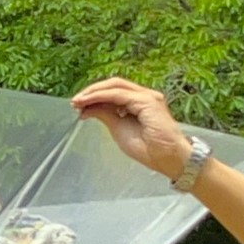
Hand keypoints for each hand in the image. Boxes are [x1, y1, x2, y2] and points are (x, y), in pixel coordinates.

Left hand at [72, 77, 191, 179]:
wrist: (169, 159)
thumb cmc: (150, 150)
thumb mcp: (119, 130)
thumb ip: (106, 116)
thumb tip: (88, 109)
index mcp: (140, 102)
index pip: (114, 92)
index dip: (95, 95)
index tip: (78, 104)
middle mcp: (145, 96)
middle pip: (113, 84)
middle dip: (92, 91)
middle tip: (74, 101)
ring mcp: (147, 96)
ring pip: (114, 86)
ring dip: (93, 92)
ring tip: (78, 102)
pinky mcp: (147, 101)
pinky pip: (118, 95)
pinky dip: (100, 97)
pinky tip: (88, 103)